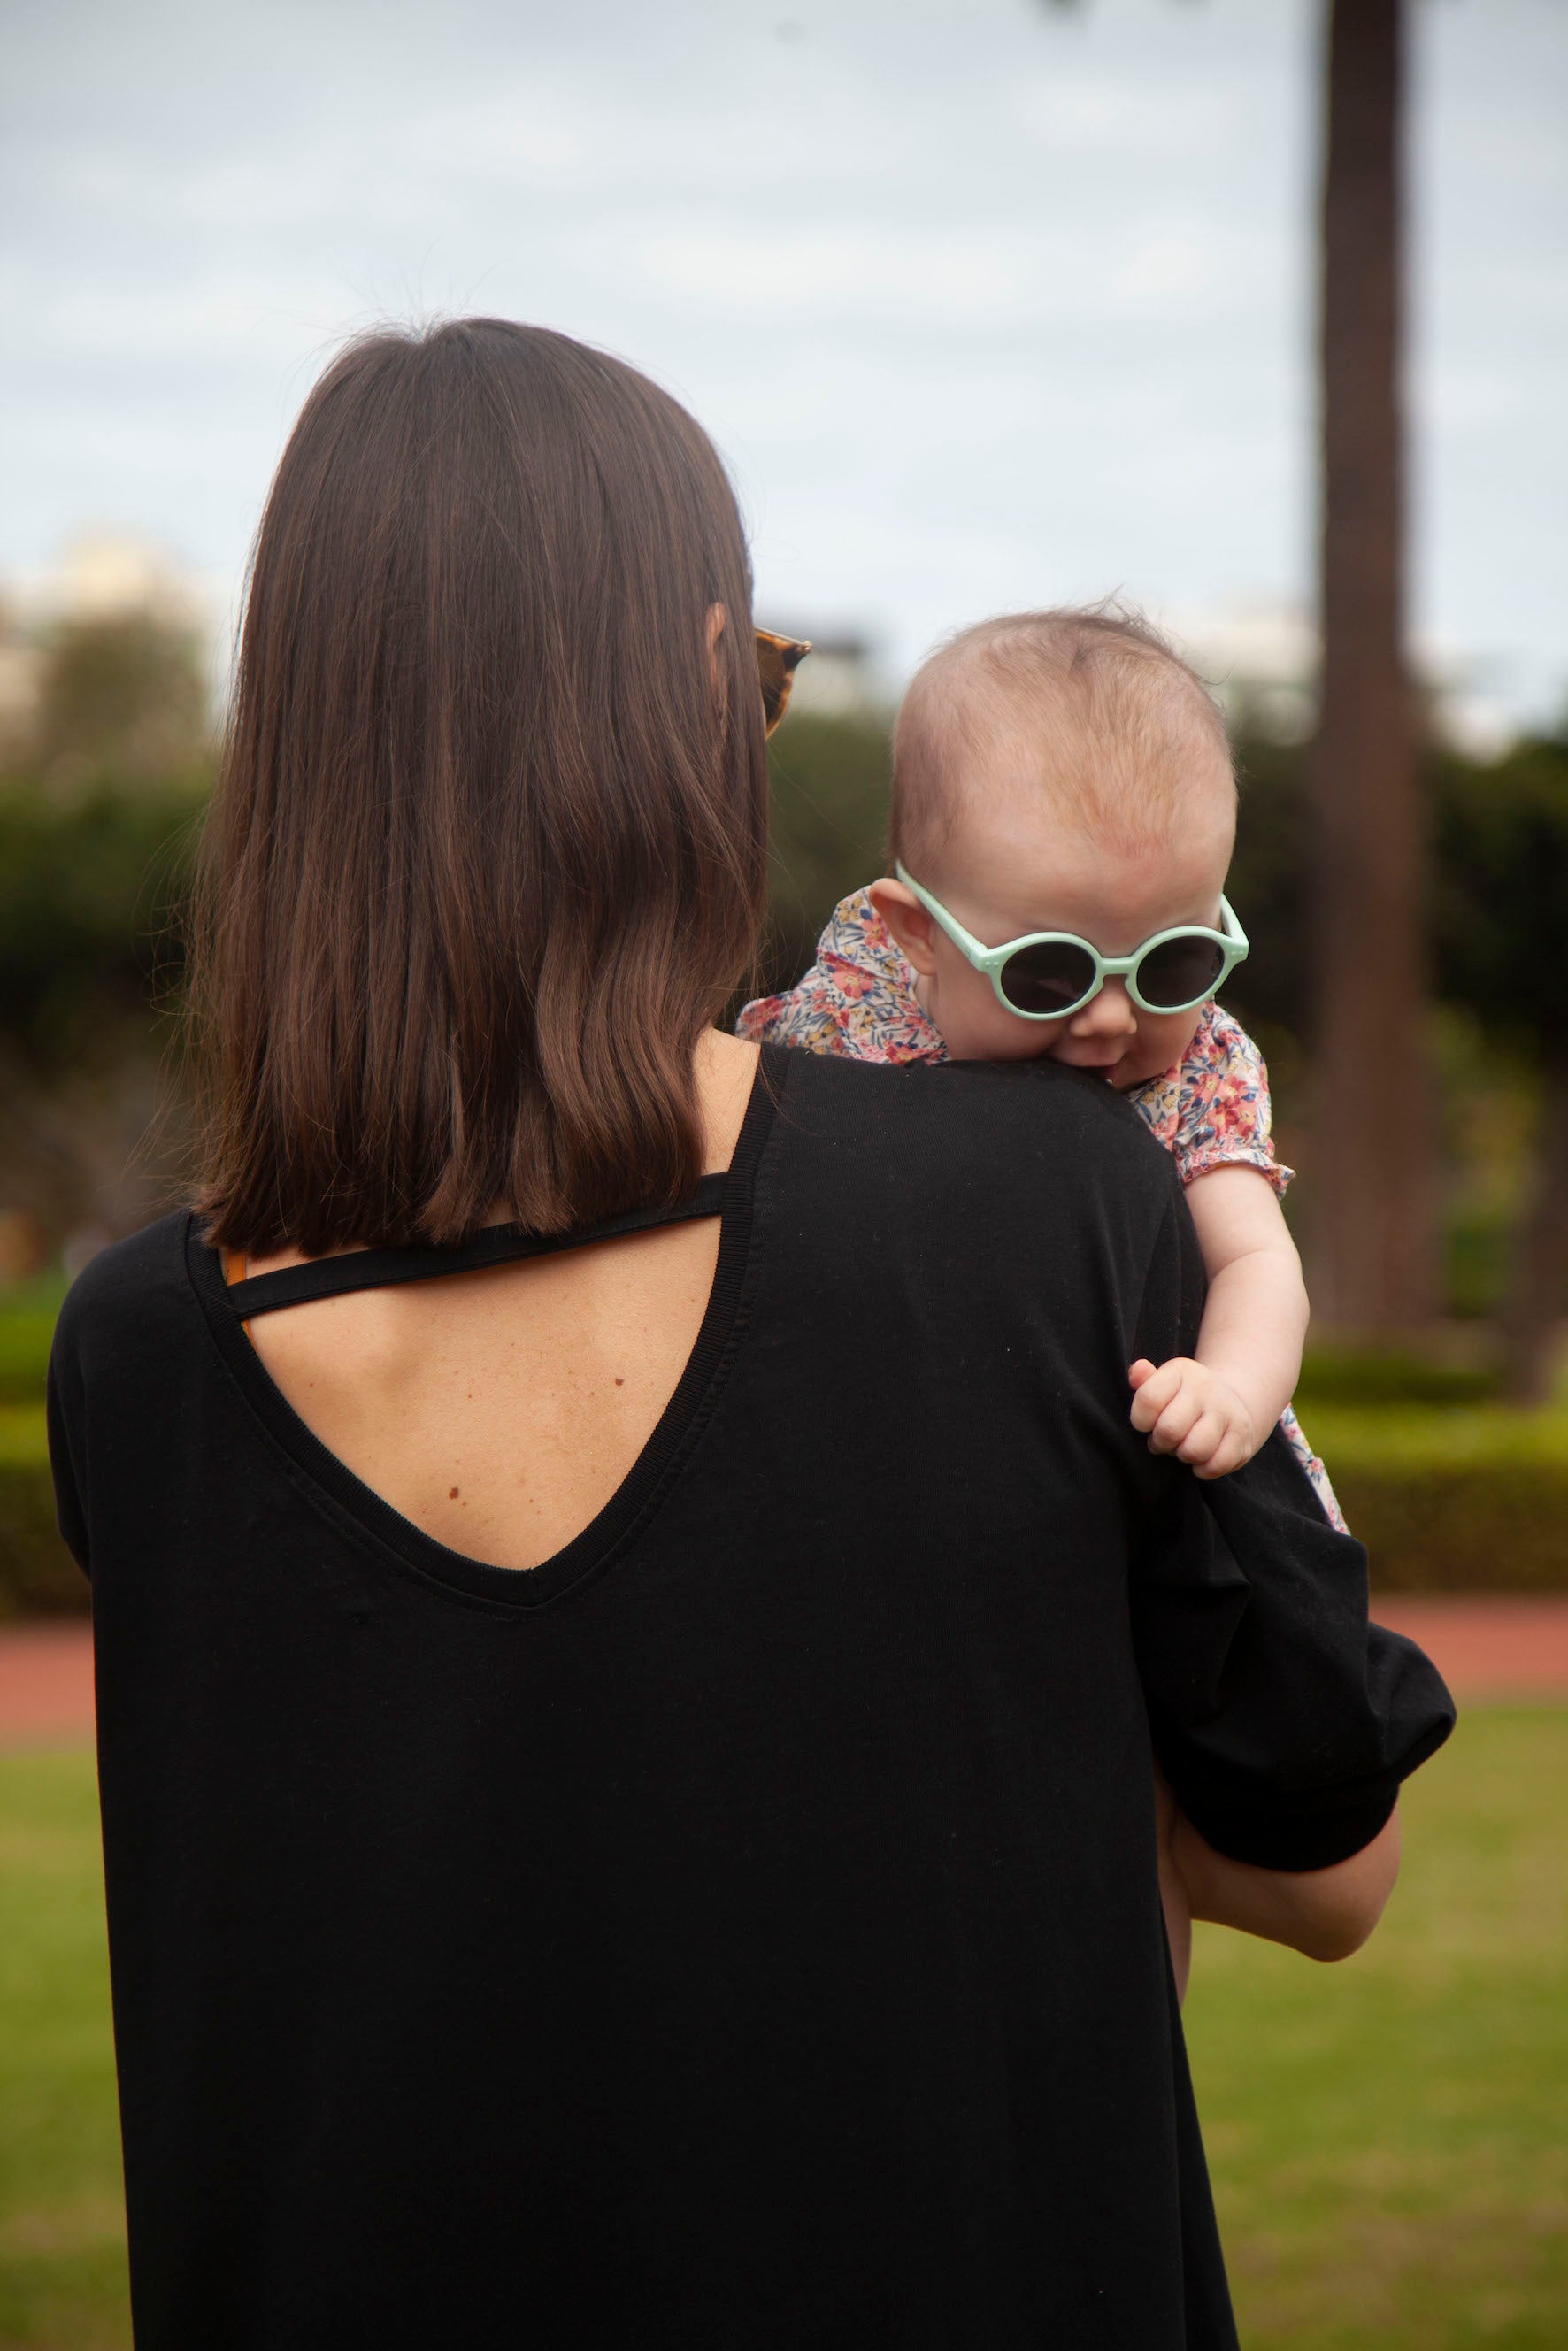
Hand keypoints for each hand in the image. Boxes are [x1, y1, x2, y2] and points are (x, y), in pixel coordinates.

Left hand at [1128, 1357, 1257, 1478]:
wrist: (1229, 1401)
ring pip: (1194, 1450)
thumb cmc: (1182, 1399)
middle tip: (1165, 1440)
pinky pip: (1216, 1465)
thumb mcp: (1162, 1384)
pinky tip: (1201, 1458)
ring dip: (1183, 1456)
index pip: (1149, 1399)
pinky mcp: (1242, 1435)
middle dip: (1160, 1443)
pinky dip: (1203, 1469)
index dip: (1140, 1421)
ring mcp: (1227, 1411)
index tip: (1146, 1424)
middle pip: (1169, 1430)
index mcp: (1181, 1372)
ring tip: (1183, 1447)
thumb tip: (1137, 1371)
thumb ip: (1144, 1381)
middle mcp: (1206, 1388)